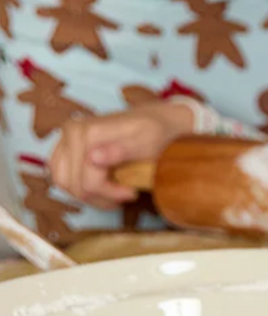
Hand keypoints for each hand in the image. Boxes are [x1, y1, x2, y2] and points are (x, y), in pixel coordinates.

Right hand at [48, 100, 195, 207]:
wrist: (157, 119)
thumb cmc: (155, 131)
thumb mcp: (147, 141)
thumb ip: (121, 150)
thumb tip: (93, 158)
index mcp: (88, 130)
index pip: (87, 179)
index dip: (109, 192)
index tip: (132, 193)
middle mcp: (71, 132)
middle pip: (74, 184)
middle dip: (100, 196)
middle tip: (124, 194)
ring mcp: (63, 140)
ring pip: (65, 184)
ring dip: (90, 195)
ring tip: (115, 193)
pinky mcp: (63, 150)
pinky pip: (63, 179)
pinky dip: (81, 187)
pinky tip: (104, 186)